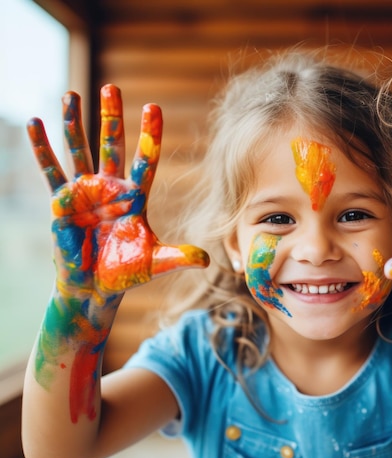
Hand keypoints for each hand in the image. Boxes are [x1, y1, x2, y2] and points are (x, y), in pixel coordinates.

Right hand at [28, 85, 208, 299]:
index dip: (150, 135)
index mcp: (135, 198)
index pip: (145, 160)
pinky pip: (51, 171)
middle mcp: (111, 189)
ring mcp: (85, 193)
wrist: (95, 288)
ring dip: (74, 124)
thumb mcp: (156, 263)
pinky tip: (35, 123)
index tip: (154, 107)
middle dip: (111, 117)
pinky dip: (42, 149)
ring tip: (70, 95)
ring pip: (79, 150)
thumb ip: (179, 257)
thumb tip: (208, 260)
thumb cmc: (126, 273)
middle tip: (112, 88)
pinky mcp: (61, 203)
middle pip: (111, 145)